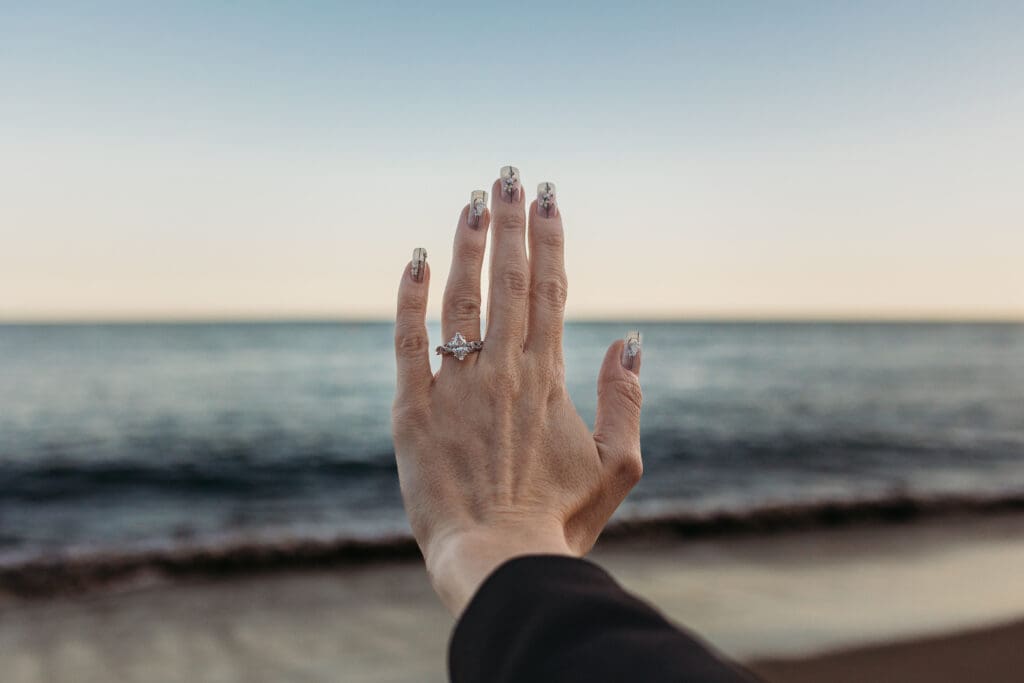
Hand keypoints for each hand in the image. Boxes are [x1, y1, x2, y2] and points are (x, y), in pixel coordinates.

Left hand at [391, 168, 643, 615]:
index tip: (550, 199)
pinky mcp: (414, 409)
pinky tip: (416, 259)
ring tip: (473, 199)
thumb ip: (626, 399)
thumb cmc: (558, 521)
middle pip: (509, 280)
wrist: (498, 560)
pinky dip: (411, 298)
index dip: (550, 241)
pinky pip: (409, 341)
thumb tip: (633, 340)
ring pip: (462, 299)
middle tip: (512, 174)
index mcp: (549, 379)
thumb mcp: (617, 466)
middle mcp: (504, 370)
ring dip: (469, 245)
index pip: (551, 291)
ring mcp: (457, 386)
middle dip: (512, 223)